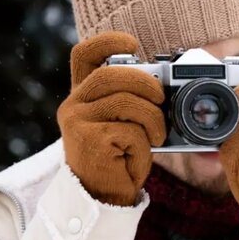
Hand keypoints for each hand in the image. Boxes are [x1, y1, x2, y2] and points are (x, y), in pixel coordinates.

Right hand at [57, 31, 165, 205]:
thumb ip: (131, 100)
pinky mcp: (89, 142)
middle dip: (146, 83)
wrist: (103, 197)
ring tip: (157, 135)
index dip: (107, 42)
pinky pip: (130, 131)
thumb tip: (165, 84)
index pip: (83, 55)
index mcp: (82, 96)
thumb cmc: (119, 158)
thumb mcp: (123, 123)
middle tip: (162, 99)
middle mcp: (73, 105)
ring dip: (153, 119)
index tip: (133, 43)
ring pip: (126, 102)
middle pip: (111, 75)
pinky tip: (139, 155)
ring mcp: (77, 123)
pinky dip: (145, 144)